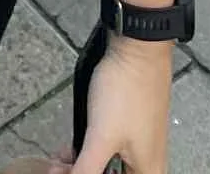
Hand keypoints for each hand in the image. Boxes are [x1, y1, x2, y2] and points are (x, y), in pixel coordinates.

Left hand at [72, 37, 172, 173]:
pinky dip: (93, 148)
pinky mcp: (134, 125)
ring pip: (111, 165)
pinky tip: (75, 144)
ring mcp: (142, 142)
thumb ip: (86, 169)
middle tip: (60, 166)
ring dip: (86, 163)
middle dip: (84, 172)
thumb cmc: (126, 91)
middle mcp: (149, 162)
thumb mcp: (100, 137)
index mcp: (148, 172)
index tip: (65, 172)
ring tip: (62, 157)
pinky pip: (112, 148)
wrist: (138, 48)